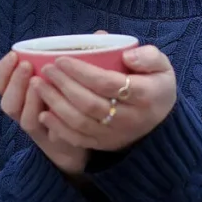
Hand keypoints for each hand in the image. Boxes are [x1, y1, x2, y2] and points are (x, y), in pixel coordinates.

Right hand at [0, 52, 87, 175]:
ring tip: (38, 83)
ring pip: (23, 118)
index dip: (3, 70)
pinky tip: (53, 109)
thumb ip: (79, 56)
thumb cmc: (76, 100)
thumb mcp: (72, 77)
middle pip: (8, 102)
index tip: (14, 55)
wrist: (82, 139)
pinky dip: (48, 120)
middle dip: (15, 82)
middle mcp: (26, 113)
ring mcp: (39, 129)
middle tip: (26, 66)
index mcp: (23, 95)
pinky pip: (46, 133)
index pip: (1, 84)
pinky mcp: (53, 141)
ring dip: (28, 99)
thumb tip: (100, 33)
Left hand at [32, 45, 176, 152]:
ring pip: (80, 122)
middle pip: (89, 103)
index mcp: (145, 95)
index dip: (81, 72)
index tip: (61, 59)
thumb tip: (127, 55)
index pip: (107, 83)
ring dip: (55, 103)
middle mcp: (130, 118)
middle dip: (63, 84)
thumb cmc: (155, 86)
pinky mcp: (105, 145)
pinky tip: (44, 112)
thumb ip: (148, 56)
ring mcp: (116, 135)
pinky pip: (78, 139)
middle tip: (47, 69)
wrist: (163, 123)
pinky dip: (58, 127)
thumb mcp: (162, 66)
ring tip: (38, 85)